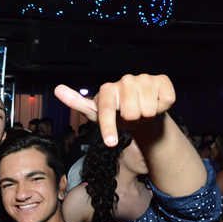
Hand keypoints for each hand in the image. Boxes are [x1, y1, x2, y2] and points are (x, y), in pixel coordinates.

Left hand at [54, 74, 174, 146]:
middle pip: (131, 113)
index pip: (106, 111)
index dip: (109, 128)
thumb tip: (57, 88)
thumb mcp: (96, 114)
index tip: (111, 143)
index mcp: (107, 89)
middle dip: (131, 123)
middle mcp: (125, 80)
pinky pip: (165, 101)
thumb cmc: (117, 115)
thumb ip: (76, 102)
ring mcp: (144, 78)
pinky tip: (155, 105)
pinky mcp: (162, 80)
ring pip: (148, 109)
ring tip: (141, 113)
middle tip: (129, 119)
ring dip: (145, 118)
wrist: (142, 113)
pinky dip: (161, 110)